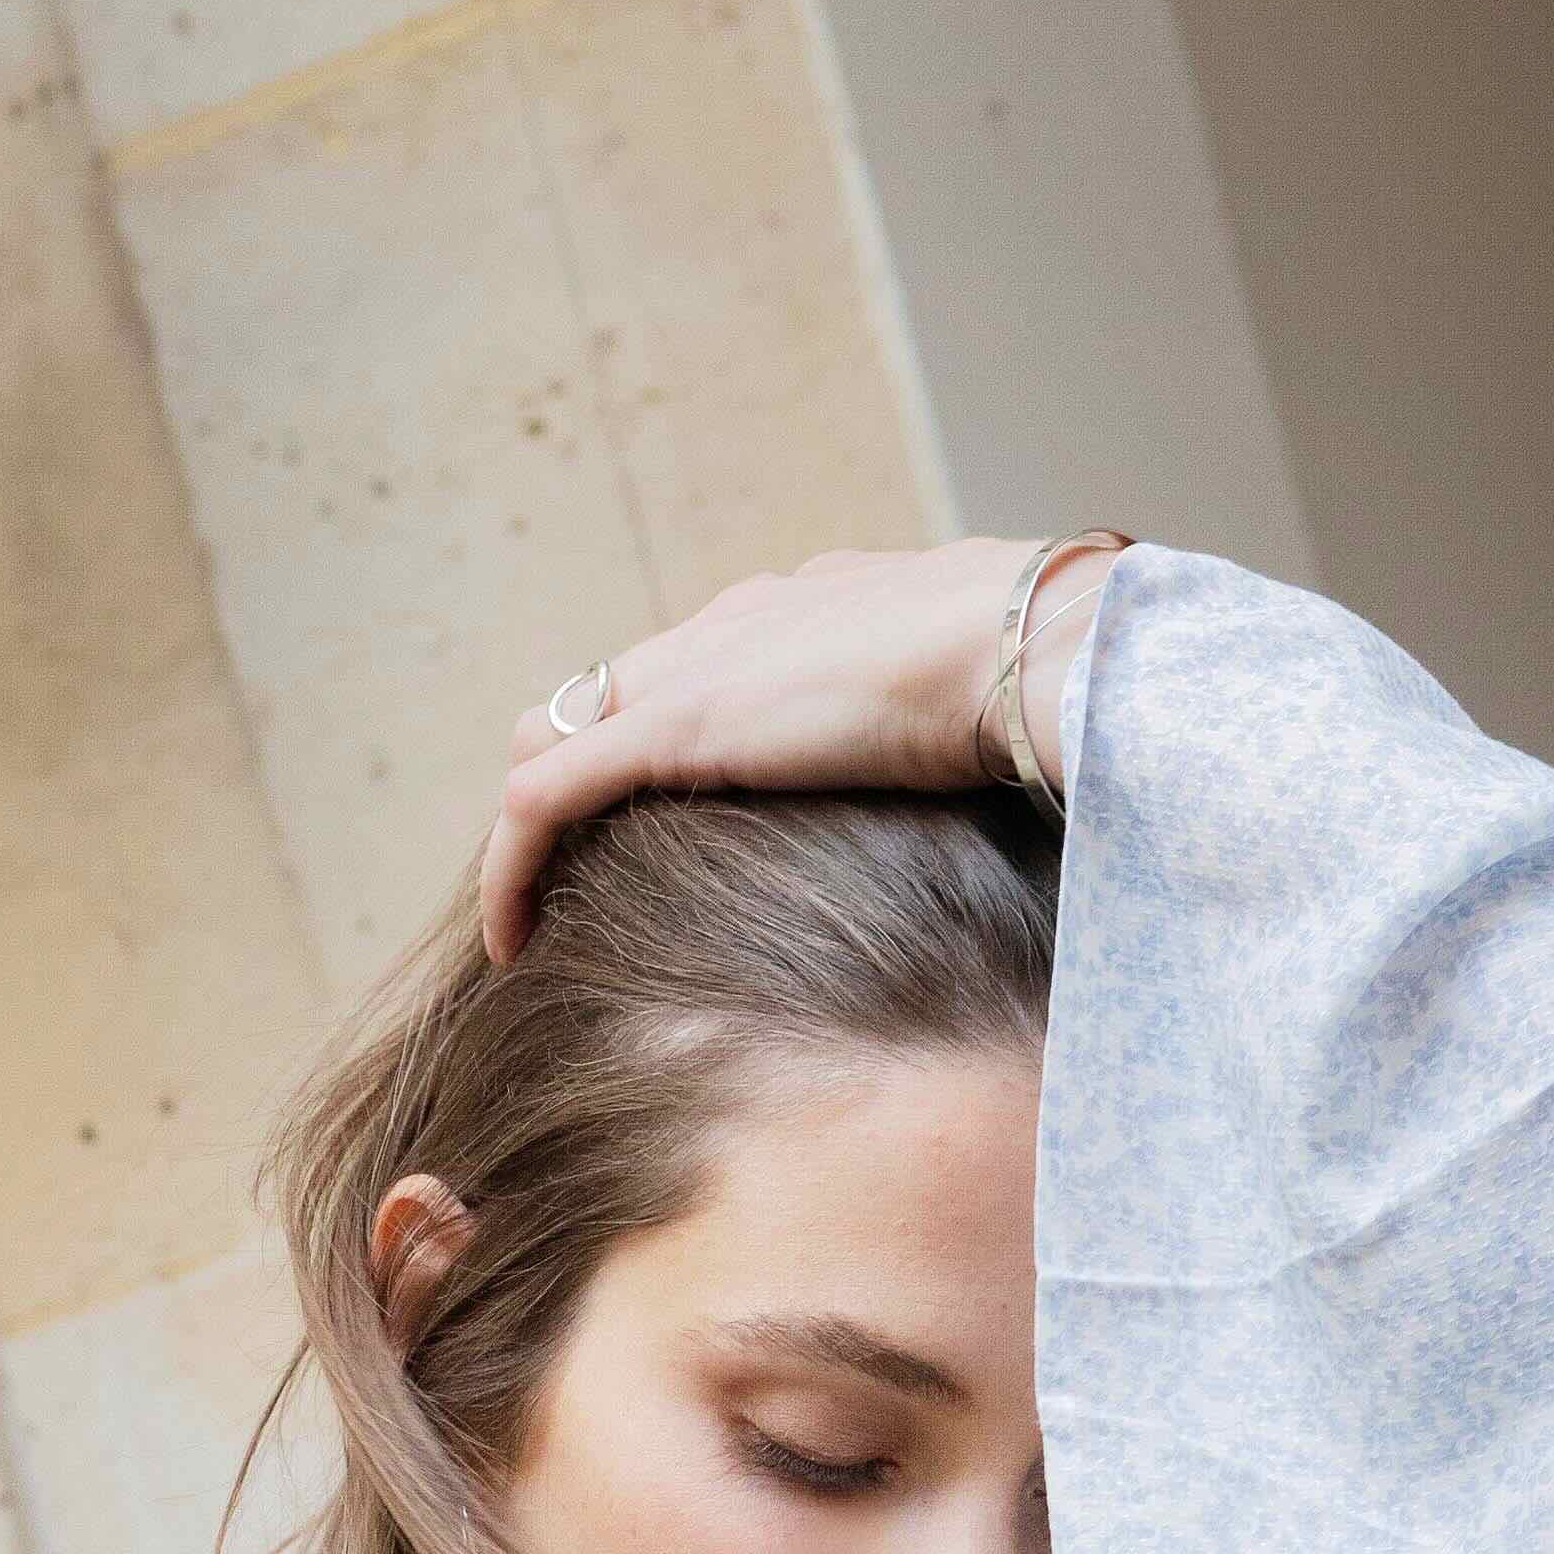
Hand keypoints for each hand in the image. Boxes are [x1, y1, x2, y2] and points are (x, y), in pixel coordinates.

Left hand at [480, 537, 1120, 963]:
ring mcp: (696, 668)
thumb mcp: (982, 707)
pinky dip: (514, 867)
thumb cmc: (1041, 681)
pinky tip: (513, 941)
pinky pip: (547, 798)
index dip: (651, 743)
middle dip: (571, 779)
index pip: (691, 666)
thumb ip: (951, 730)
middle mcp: (733, 623)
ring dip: (530, 828)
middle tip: (573, 882)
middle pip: (599, 693)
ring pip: (552, 737)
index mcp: (804, 611)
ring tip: (532, 917)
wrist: (1036, 643)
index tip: (652, 836)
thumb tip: (997, 780)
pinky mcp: (674, 724)